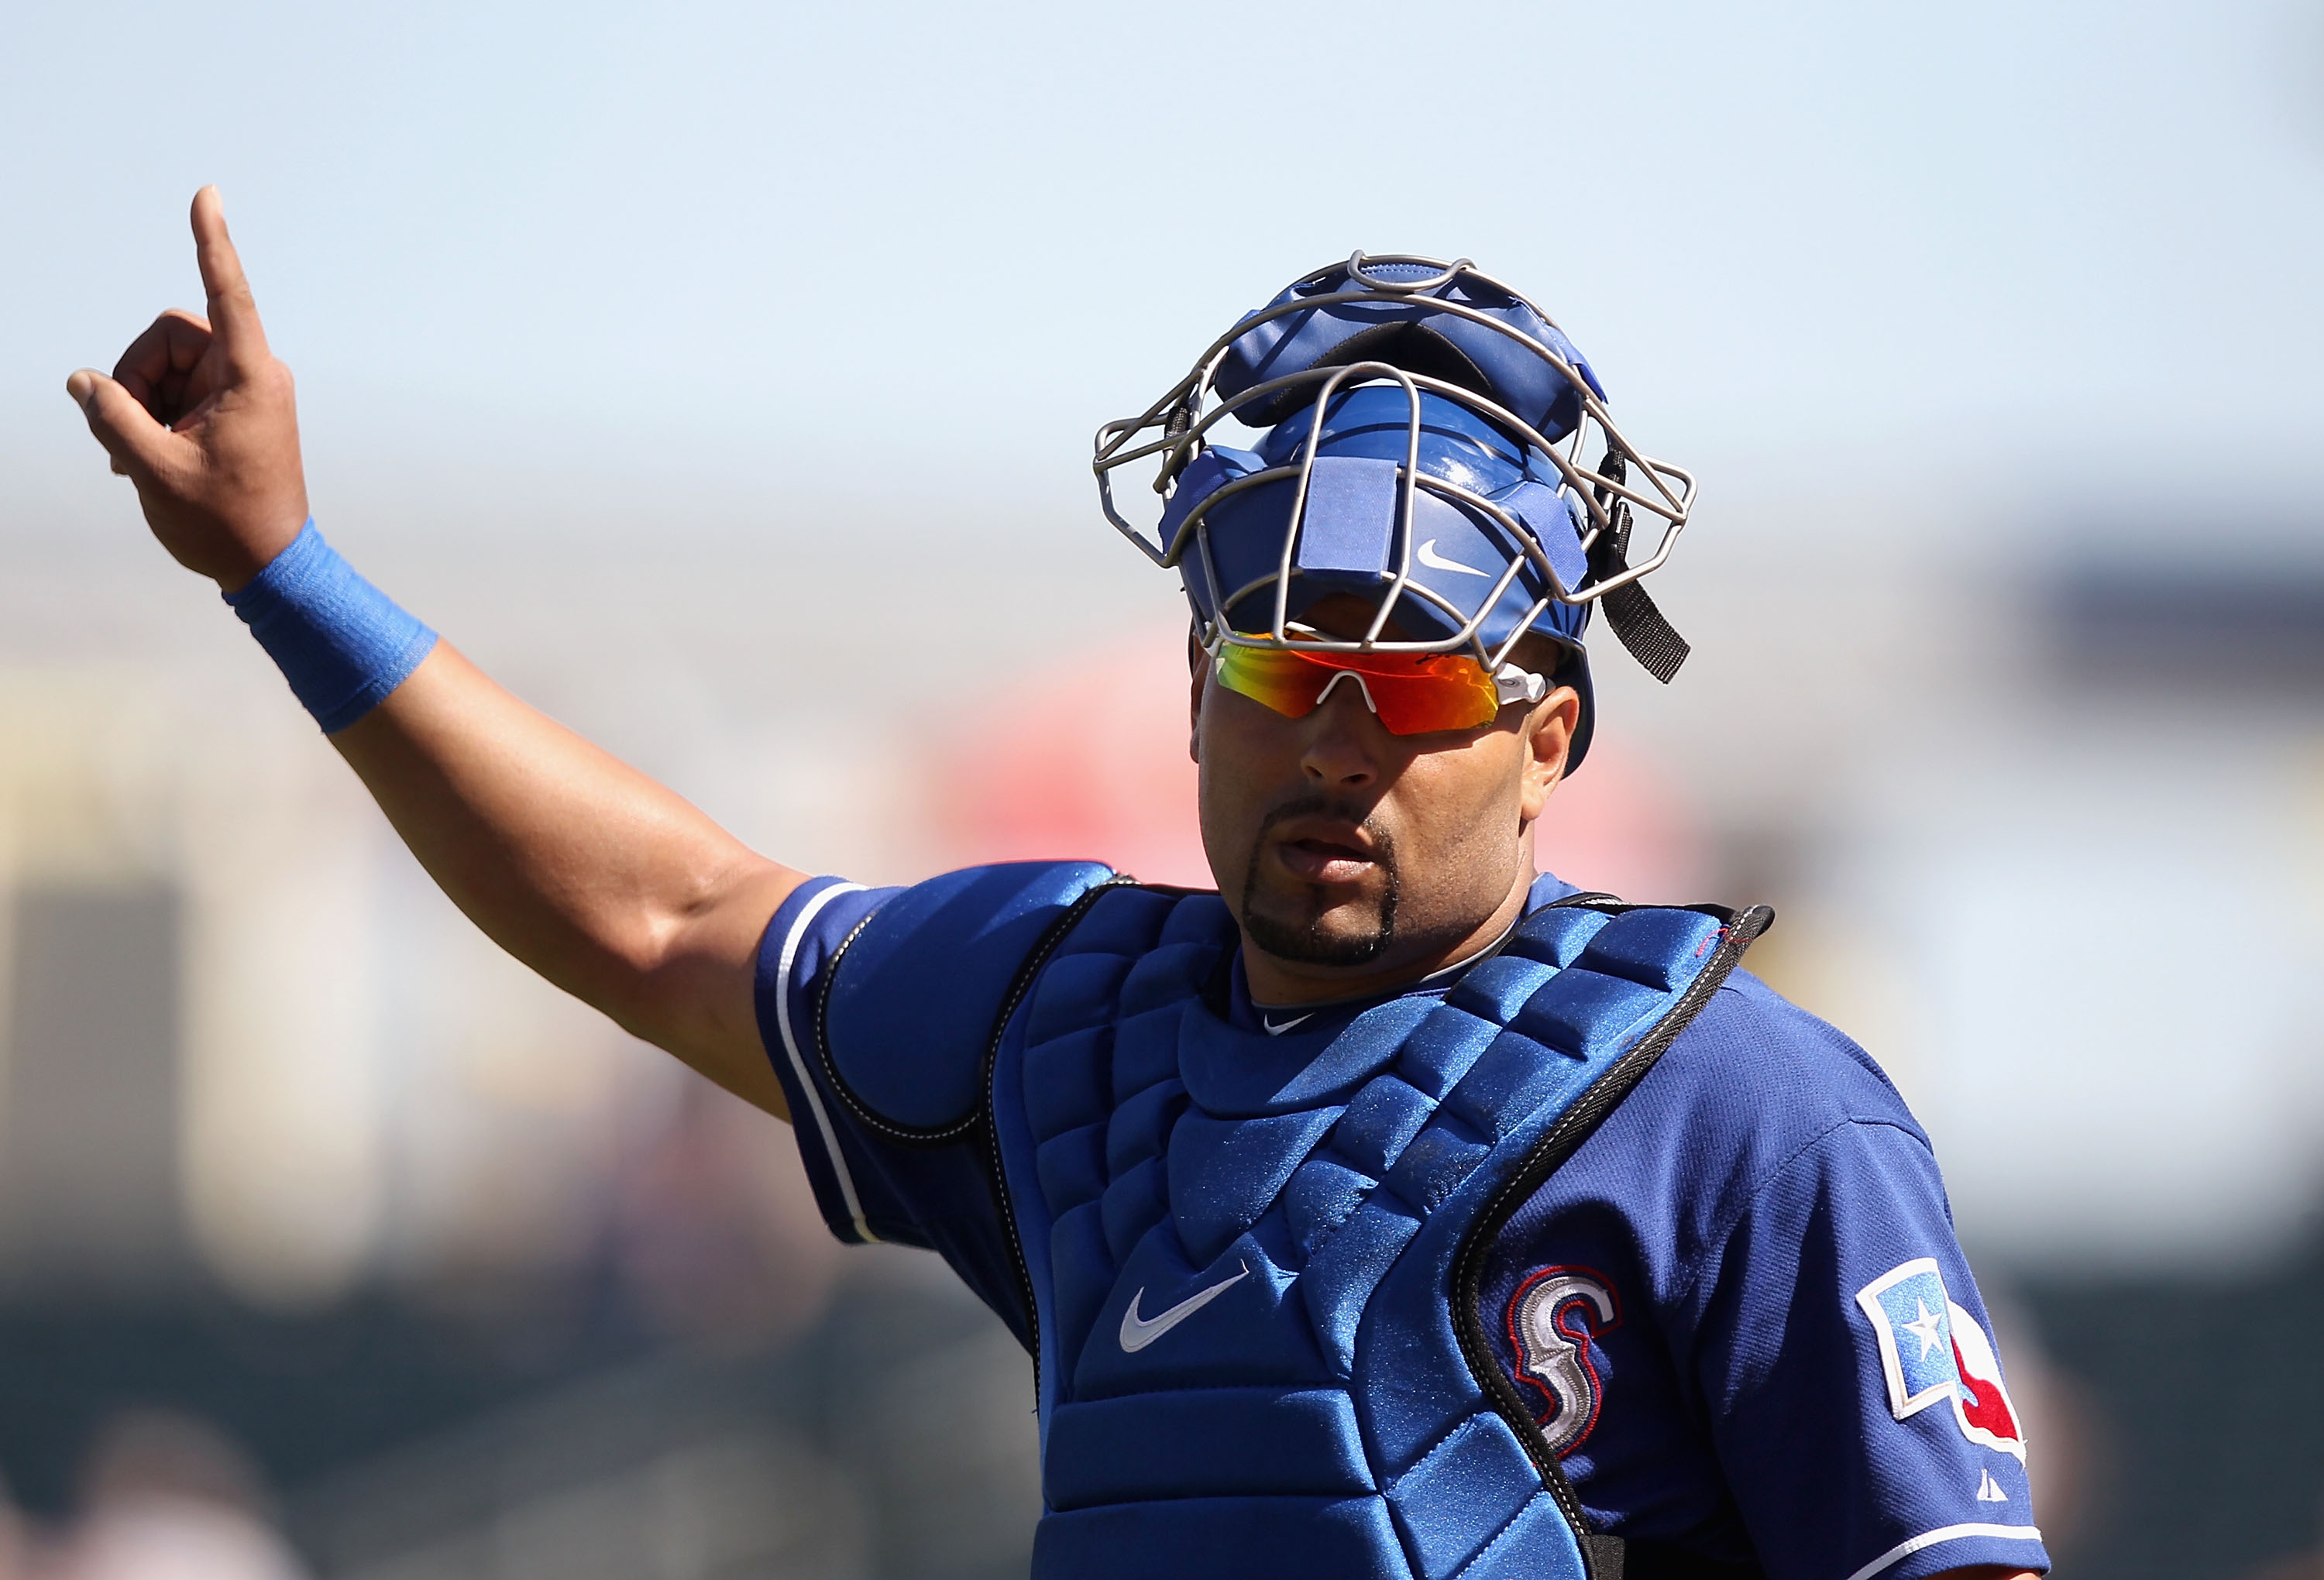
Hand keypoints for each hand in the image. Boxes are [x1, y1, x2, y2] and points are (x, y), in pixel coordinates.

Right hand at [66, 187, 308, 591]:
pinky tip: (144, 460)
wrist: (270, 566)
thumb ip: (112, 416)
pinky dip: (152, 415)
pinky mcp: (233, 408)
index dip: (211, 242)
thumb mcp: (153, 469)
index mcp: (250, 376)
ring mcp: (244, 389)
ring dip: (139, 402)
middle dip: (135, 375)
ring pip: (164, 364)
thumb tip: (84, 381)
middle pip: (168, 336)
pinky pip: (176, 389)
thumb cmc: (224, 523)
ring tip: (141, 459)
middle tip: (126, 435)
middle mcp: (253, 372)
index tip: (207, 194)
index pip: (226, 294)